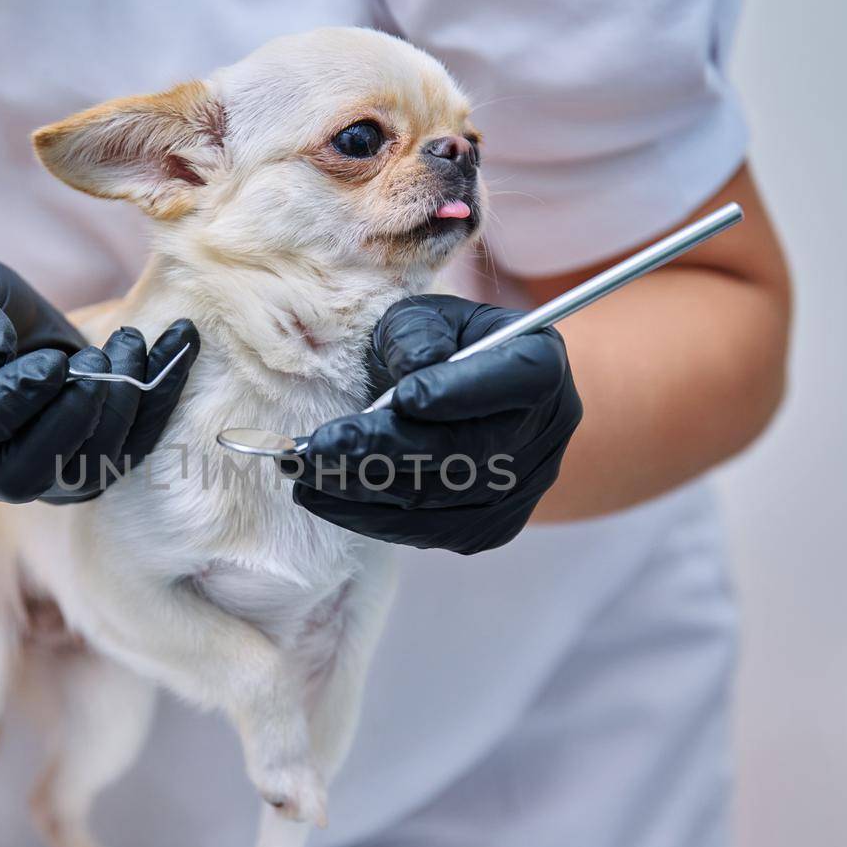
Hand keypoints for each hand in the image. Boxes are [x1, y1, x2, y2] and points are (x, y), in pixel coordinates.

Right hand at [0, 255, 198, 502]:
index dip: (8, 405)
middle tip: (99, 359)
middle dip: (76, 416)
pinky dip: (163, 394)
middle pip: (33, 470)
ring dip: (123, 403)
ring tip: (131, 339)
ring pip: (92, 464)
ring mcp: (47, 474)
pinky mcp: (93, 460)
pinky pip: (135, 443)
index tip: (49, 363)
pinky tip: (182, 341)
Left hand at [290, 294, 580, 553]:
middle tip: (317, 447)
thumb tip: (416, 370)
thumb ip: (418, 334)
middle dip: (384, 450)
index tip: (403, 398)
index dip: (462, 394)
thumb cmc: (439, 344)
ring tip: (301, 470)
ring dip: (362, 487)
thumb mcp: (426, 316)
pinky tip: (321, 494)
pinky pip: (425, 530)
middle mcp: (545, 434)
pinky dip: (367, 515)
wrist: (463, 395)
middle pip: (467, 452)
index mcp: (540, 364)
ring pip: (439, 499)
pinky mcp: (488, 529)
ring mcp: (521, 490)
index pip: (517, 380)